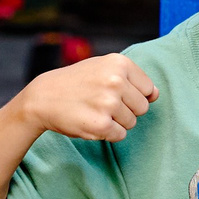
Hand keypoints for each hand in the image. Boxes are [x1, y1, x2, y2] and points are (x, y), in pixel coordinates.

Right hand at [16, 53, 157, 141]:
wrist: (43, 97)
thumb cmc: (77, 83)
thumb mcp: (103, 68)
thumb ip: (132, 78)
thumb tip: (156, 94)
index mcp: (119, 63)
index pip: (148, 89)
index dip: (132, 95)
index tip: (112, 92)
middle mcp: (115, 81)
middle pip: (143, 108)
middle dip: (126, 110)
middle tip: (101, 103)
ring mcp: (109, 103)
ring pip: (132, 122)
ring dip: (116, 122)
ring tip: (94, 111)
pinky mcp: (101, 124)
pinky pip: (120, 135)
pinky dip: (108, 133)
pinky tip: (91, 122)